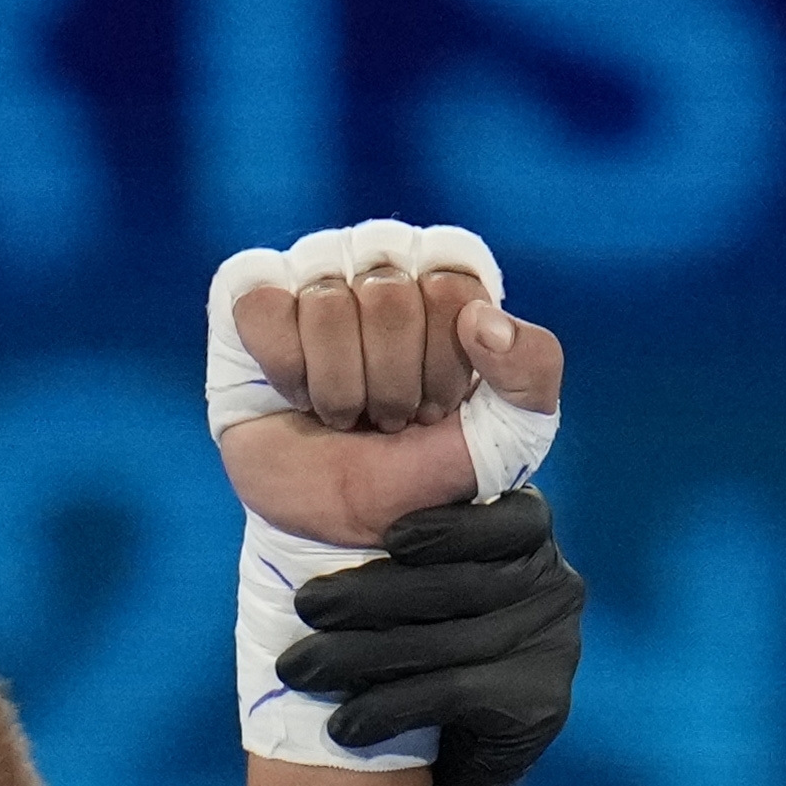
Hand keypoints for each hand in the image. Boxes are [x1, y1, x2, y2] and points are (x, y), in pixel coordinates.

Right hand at [214, 228, 564, 547]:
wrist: (352, 527)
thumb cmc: (428, 467)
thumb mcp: (512, 433)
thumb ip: (532, 370)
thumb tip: (481, 319)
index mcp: (450, 272)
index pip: (451, 287)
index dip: (445, 364)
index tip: (438, 404)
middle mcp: (383, 259)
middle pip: (389, 295)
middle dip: (392, 383)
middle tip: (388, 416)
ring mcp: (315, 273)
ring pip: (325, 303)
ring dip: (339, 388)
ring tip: (345, 413)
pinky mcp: (253, 298)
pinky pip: (264, 307)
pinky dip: (285, 370)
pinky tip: (296, 393)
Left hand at [280, 492, 584, 785]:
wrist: (454, 767)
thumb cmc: (421, 654)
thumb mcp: (415, 590)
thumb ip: (400, 551)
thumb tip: (318, 520)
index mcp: (528, 540)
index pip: (509, 516)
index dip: (452, 524)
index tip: (391, 537)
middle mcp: (556, 586)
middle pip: (459, 584)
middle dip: (370, 595)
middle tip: (305, 606)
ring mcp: (556, 647)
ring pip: (445, 642)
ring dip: (359, 656)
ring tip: (299, 668)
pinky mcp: (542, 705)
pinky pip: (452, 694)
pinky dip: (388, 707)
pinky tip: (344, 724)